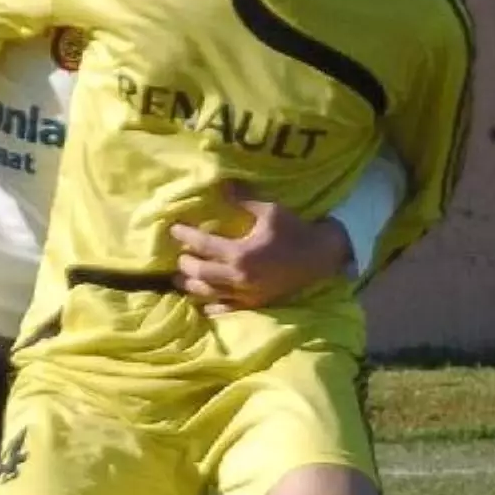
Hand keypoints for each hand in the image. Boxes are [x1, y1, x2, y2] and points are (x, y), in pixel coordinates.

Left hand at [171, 182, 352, 314]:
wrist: (320, 258)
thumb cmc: (295, 231)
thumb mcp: (270, 211)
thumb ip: (243, 199)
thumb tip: (222, 184)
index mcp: (240, 253)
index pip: (202, 245)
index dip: (185, 236)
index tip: (173, 229)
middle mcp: (239, 277)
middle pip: (199, 273)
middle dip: (184, 264)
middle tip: (179, 256)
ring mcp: (245, 294)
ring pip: (207, 294)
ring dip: (190, 286)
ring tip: (180, 278)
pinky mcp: (253, 304)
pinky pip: (224, 310)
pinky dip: (209, 305)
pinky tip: (202, 300)